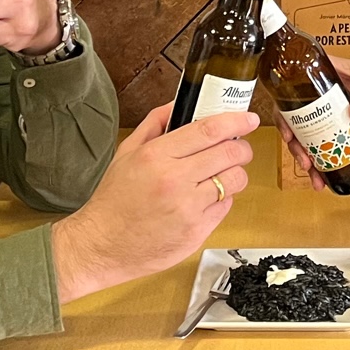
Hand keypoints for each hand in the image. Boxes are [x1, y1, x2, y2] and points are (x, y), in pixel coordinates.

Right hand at [49, 104, 258, 301]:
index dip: (236, 121)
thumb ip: (154, 124)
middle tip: (239, 147)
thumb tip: (178, 104)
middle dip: (242, 147)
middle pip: (230, 153)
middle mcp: (175, 180)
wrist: (101, 245)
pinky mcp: (196, 232)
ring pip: (235, 180)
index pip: (209, 130)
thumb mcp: (126, 153)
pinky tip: (206, 199)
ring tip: (222, 174)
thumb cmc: (113, 200)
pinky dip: (223, 199)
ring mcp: (188, 209)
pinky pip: (226, 206)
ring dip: (235, 173)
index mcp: (157, 156)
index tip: (248, 119)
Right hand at [278, 58, 349, 191]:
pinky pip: (327, 145)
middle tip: (299, 152)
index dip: (284, 98)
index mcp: (333, 72)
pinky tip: (321, 175)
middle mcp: (328, 93)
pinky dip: (321, 161)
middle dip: (292, 134)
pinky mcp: (345, 131)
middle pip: (297, 112)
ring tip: (310, 169)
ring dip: (304, 152)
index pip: (299, 79)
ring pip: (309, 133)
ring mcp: (335, 114)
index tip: (285, 119)